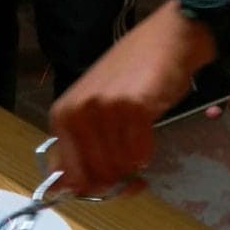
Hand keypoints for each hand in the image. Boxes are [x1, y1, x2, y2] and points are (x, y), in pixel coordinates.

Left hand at [48, 0, 216, 194]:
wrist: (168, 38)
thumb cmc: (131, 77)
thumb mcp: (94, 108)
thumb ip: (81, 145)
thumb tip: (71, 190)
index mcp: (62, 116)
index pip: (69, 175)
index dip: (90, 190)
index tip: (108, 191)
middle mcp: (77, 113)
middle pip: (95, 175)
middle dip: (116, 184)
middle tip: (134, 182)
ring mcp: (103, 109)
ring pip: (117, 166)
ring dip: (132, 169)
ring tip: (141, 156)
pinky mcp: (131, 108)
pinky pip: (138, 153)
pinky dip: (146, 155)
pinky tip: (148, 142)